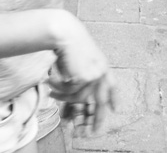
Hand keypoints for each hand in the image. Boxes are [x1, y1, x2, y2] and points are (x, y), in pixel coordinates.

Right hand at [48, 19, 117, 135]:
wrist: (65, 33)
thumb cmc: (68, 46)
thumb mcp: (79, 62)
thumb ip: (81, 78)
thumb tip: (77, 99)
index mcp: (103, 66)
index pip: (112, 85)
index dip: (113, 98)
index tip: (115, 109)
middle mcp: (102, 72)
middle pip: (101, 101)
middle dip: (96, 119)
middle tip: (91, 133)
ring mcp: (94, 75)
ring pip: (78, 98)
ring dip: (63, 97)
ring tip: (52, 90)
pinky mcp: (84, 78)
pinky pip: (70, 93)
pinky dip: (59, 91)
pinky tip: (51, 82)